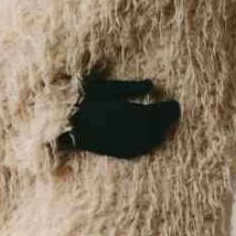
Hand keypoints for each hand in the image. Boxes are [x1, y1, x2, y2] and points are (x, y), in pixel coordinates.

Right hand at [58, 77, 180, 158]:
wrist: (61, 121)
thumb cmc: (82, 99)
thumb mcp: (106, 87)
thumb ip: (130, 87)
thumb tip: (151, 83)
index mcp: (128, 111)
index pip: (158, 112)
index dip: (170, 109)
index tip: (175, 103)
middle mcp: (128, 130)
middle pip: (157, 128)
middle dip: (166, 121)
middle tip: (172, 112)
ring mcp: (122, 143)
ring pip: (149, 142)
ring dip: (158, 134)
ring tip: (163, 126)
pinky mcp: (114, 152)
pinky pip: (136, 152)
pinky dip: (146, 146)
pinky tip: (150, 142)